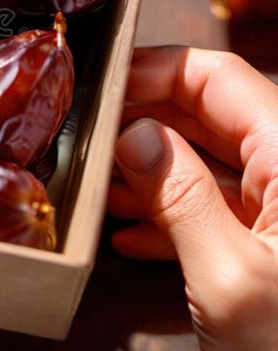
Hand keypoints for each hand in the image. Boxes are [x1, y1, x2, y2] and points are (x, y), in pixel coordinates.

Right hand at [109, 46, 277, 350]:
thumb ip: (178, 195)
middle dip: (146, 121)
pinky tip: (133, 236)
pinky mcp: (275, 244)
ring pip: (210, 160)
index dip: (156, 69)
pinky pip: (219, 206)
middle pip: (211, 114)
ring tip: (102, 189)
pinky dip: (174, 213)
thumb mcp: (228, 280)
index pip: (220, 78)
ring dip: (153, 170)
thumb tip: (133, 134)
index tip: (103, 83)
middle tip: (91, 138)